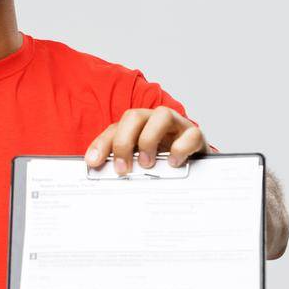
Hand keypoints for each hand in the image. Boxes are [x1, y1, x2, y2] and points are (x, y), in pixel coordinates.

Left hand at [83, 106, 206, 173]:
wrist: (194, 165)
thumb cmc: (163, 161)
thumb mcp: (138, 163)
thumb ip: (122, 164)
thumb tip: (100, 173)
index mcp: (137, 127)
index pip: (114, 129)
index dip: (101, 144)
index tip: (93, 162)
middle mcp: (154, 121)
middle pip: (134, 117)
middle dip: (123, 142)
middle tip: (122, 168)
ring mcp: (176, 125)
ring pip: (162, 115)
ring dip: (149, 140)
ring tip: (146, 163)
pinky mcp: (195, 136)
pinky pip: (191, 133)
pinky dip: (180, 147)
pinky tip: (173, 162)